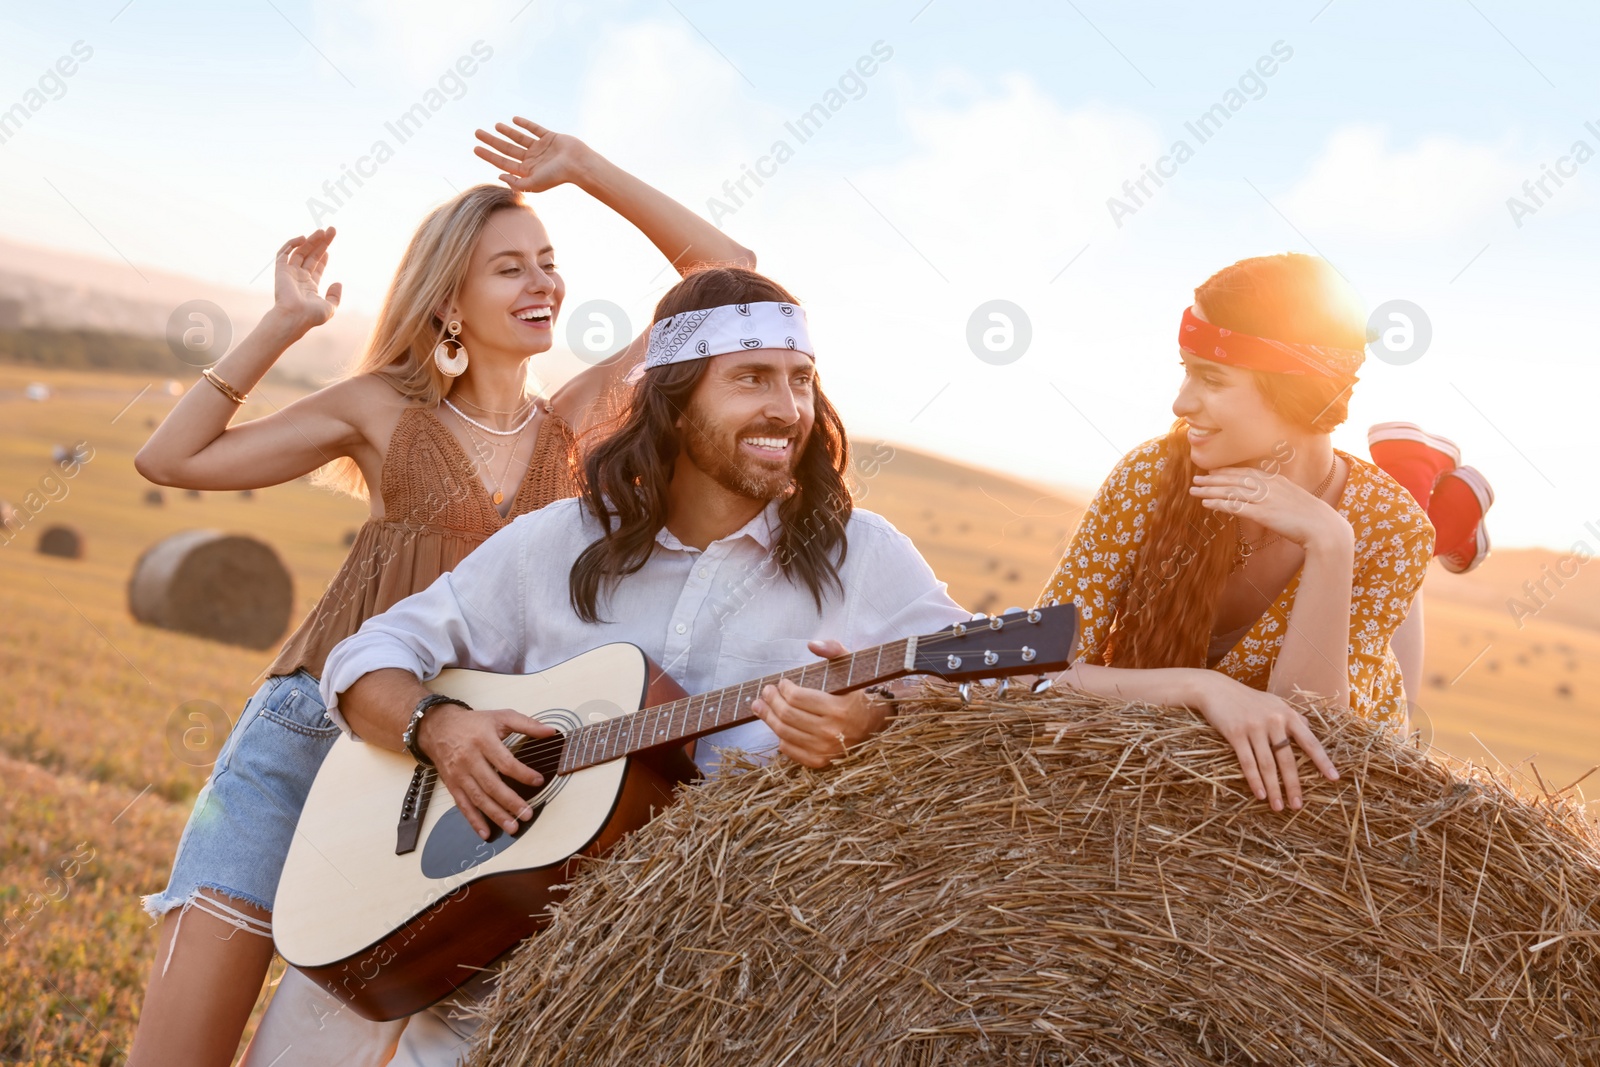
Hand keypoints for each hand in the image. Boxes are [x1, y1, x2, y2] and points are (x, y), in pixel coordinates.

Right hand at [272, 228, 341, 331]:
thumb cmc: (311, 316)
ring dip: (310, 240)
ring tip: (322, 231)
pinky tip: (303, 238)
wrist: (294, 317)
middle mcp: (299, 278)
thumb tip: (338, 282)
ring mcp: (289, 273)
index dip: (323, 255)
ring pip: (300, 251)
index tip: (329, 246)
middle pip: (311, 255)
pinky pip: (284, 253)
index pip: (316, 266)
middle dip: (321, 243)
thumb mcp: (330, 308)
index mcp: (309, 286)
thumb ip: (335, 296)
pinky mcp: (280, 270)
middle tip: (331, 230)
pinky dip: (291, 244)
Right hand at [416, 702, 558, 839]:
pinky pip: (463, 805)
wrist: (439, 727)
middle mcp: (470, 759)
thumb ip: (527, 724)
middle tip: (527, 814)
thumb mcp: (501, 717)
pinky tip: (486, 832)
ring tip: (512, 827)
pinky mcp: (452, 785)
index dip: (522, 773)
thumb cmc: (474, 723)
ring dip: (495, 815)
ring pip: (478, 798)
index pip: (505, 762)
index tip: (538, 781)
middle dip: (510, 802)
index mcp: (483, 741)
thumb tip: (550, 731)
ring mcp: (460, 774)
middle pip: (492, 784)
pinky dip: (474, 821)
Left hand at [474, 118, 591, 192]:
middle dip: (491, 141)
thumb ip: (516, 183)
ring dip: (507, 131)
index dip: (489, 155)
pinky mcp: (550, 138)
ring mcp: (541, 148)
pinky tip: (514, 119)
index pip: (503, 162)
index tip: (476, 148)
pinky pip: (535, 129)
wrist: (578, 164)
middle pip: (507, 149)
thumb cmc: (557, 176)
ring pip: (519, 138)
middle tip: (477, 132)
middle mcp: (532, 160)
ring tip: (495, 125)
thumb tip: (499, 175)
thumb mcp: (534, 184)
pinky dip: (525, 124)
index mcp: (527, 171)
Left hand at [750, 639, 891, 768]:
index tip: (782, 682)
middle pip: (787, 715)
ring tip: (760, 706)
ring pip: (784, 733)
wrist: (878, 723)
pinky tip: (777, 726)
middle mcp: (831, 732)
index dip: (784, 688)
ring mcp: (825, 749)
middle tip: (766, 692)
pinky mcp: (820, 761)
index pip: (797, 698)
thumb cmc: (860, 692)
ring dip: (768, 718)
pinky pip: (791, 750)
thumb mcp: (852, 667)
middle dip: (771, 701)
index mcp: (839, 709)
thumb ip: (834, 650)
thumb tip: (812, 644)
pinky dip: (780, 738)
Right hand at [1184, 670, 1337, 810]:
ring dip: (1274, 788)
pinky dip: (1254, 780)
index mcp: (1287, 715)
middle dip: (1293, 785)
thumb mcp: (1273, 703)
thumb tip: (1309, 727)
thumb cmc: (1246, 698)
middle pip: (1287, 759)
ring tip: (1278, 807)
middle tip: (1297, 805)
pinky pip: (1247, 762)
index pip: (1310, 742)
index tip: (1334, 778)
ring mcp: (1254, 727)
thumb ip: (1291, 716)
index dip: (1322, 761)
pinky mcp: (1236, 733)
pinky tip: (1260, 795)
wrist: (1216, 689)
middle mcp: (1274, 721)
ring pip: (1267, 764)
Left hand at [1189, 463, 1351, 551]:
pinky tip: (1206, 504)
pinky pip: (1235, 506)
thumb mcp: (1292, 500)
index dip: (1227, 471)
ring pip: (1230, 490)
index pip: (1246, 472)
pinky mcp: (1263, 514)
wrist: (1324, 528)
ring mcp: (1265, 499)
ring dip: (1210, 490)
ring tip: (1194, 490)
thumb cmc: (1311, 518)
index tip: (1212, 471)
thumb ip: (1276, 495)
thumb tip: (1263, 500)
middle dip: (1213, 478)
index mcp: (1276, 480)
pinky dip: (1219, 504)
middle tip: (1196, 479)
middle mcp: (1269, 486)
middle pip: (1234, 479)